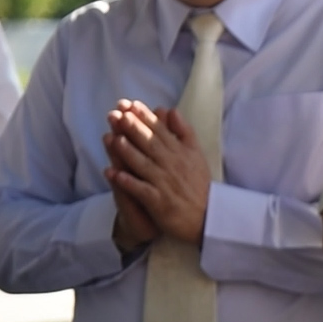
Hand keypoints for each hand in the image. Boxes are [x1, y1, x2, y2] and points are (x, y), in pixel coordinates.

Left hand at [104, 100, 210, 243]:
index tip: (132, 104)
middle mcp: (173, 165)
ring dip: (129, 152)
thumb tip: (171, 110)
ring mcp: (165, 183)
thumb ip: (184, 132)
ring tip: (114, 140)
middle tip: (119, 114)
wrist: (208, 216)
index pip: (162, 131)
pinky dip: (128, 182)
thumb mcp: (196, 154)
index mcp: (181, 153)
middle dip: (135, 129)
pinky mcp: (160, 202)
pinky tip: (114, 174)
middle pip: (151, 144)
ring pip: (144, 164)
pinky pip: (141, 190)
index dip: (146, 118)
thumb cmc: (199, 185)